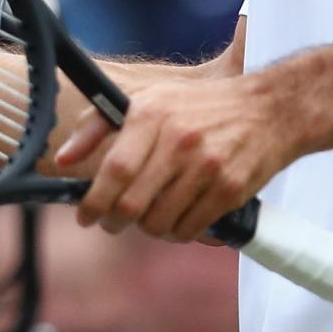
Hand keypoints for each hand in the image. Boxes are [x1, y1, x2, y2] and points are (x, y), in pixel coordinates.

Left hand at [56, 74, 298, 241]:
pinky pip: (191, 228)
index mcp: (152, 114)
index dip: (94, 201)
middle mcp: (178, 140)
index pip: (114, 169)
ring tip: (149, 217)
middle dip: (115, 222)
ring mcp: (207, 166)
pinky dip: (178, 232)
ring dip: (148, 229)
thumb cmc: (199, 107)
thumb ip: (98, 124)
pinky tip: (177, 219)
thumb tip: (63, 155)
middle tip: (112, 223)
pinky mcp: (230, 188)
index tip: (85, 216)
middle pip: (132, 204)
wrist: (269, 109)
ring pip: (160, 222)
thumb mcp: (149, 99)